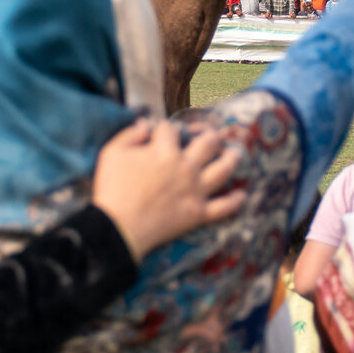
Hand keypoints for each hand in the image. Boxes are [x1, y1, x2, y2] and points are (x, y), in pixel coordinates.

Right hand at [92, 120, 244, 261]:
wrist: (118, 228)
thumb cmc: (112, 188)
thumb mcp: (112, 152)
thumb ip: (130, 134)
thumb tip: (146, 124)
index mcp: (164, 151)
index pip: (170, 129)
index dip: (165, 128)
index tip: (162, 132)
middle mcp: (186, 167)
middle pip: (207, 143)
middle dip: (210, 135)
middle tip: (210, 135)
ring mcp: (196, 190)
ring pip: (223, 170)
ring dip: (231, 159)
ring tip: (234, 154)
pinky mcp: (198, 213)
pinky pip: (224, 207)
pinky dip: (235, 201)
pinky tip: (242, 195)